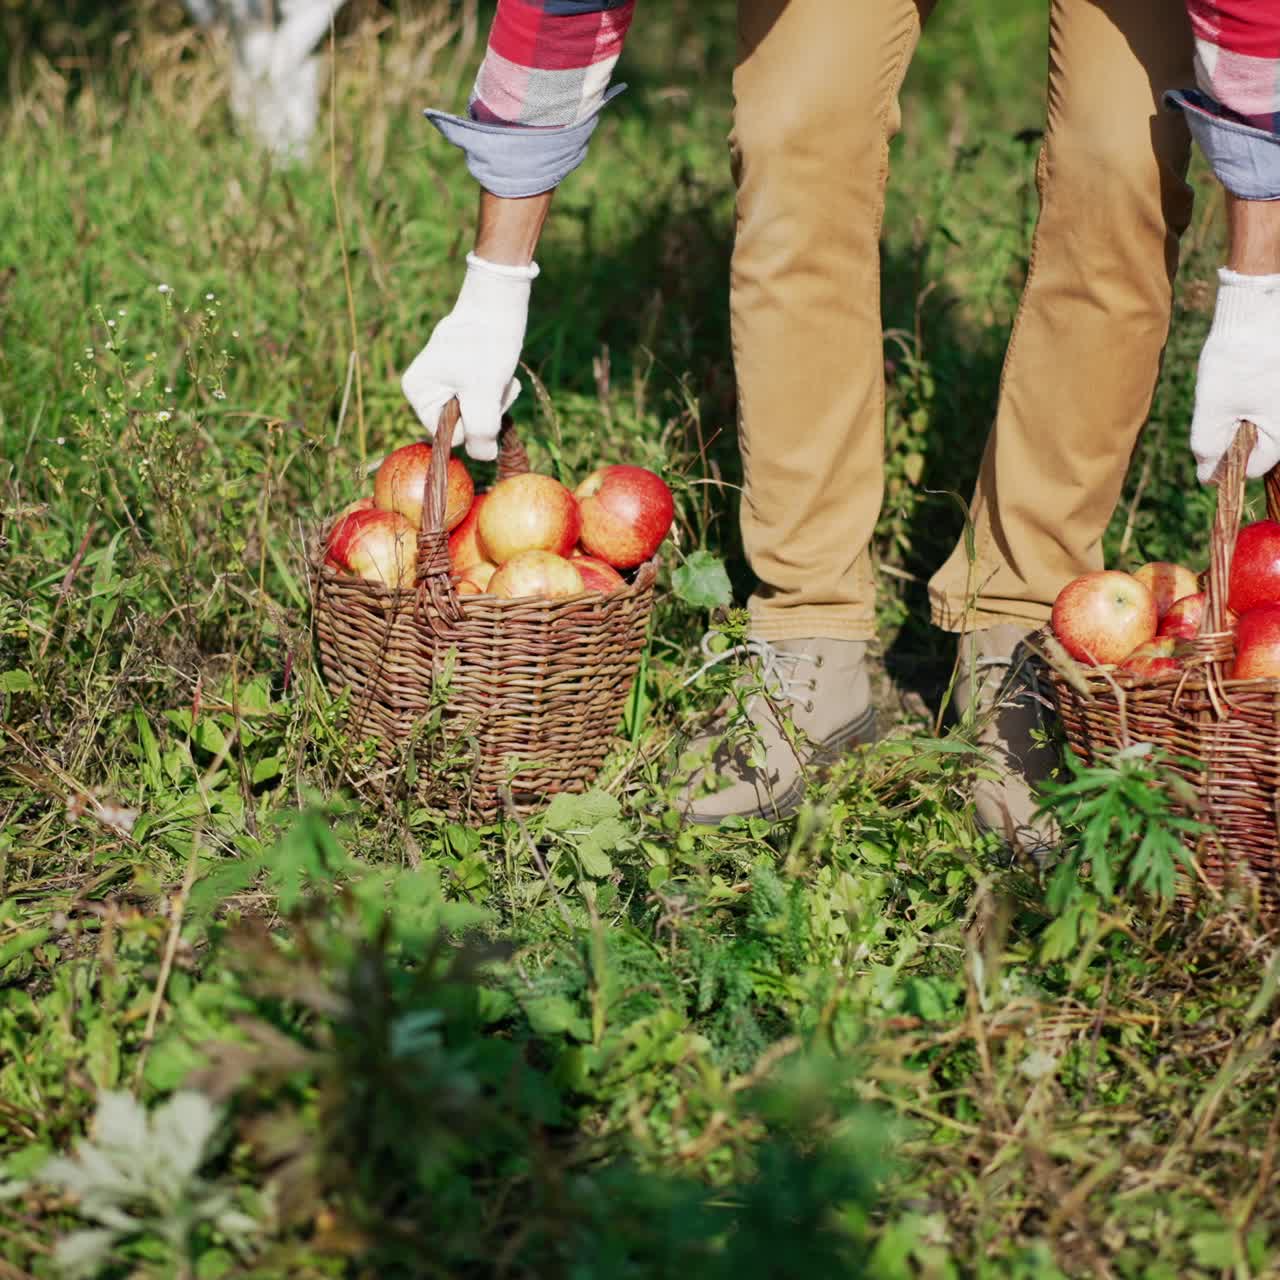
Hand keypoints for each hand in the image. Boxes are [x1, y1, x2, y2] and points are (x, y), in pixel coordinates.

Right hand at [401, 253, 538, 461]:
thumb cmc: (486, 344)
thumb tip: (484, 457)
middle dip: (487, 411)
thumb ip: (481, 432)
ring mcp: (445, 384)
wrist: (499, 303)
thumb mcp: (484, 393)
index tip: (484, 396)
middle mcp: (425, 390)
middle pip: (464, 426)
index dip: (474, 424)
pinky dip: (497, 390)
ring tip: (498, 373)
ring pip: (478, 414)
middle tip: (495, 382)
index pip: (450, 435)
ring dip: (496, 399)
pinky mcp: (463, 378)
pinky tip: (500, 371)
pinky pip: (483, 399)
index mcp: (418, 393)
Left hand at [1191, 268, 1279, 482]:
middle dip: (1231, 432)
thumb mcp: (1213, 408)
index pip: (1252, 468)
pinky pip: (1260, 403)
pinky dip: (1243, 397)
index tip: (1212, 433)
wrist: (1257, 310)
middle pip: (1254, 445)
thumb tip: (1206, 477)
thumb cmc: (1237, 360)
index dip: (1225, 460)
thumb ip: (1208, 445)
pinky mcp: (1279, 387)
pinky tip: (1238, 376)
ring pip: (1254, 424)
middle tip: (1224, 401)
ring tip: (1231, 385)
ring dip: (1235, 414)